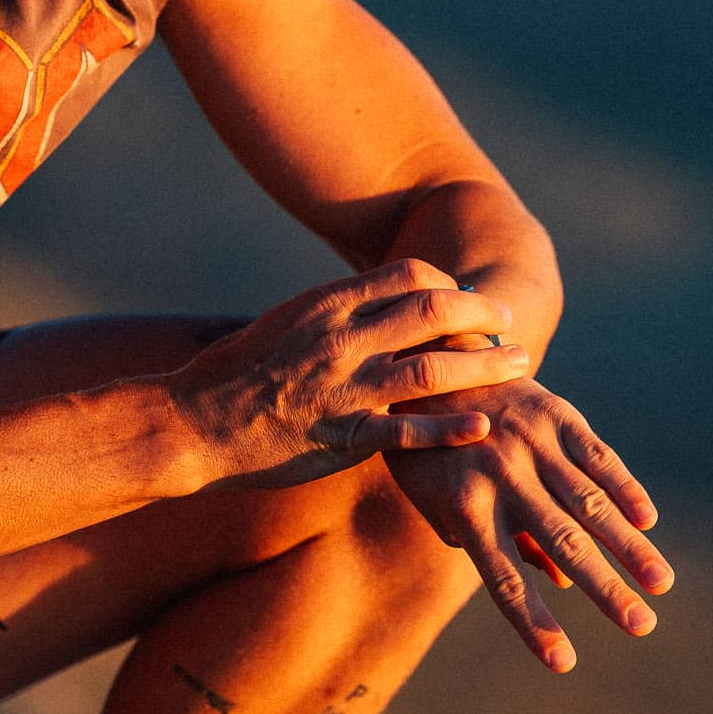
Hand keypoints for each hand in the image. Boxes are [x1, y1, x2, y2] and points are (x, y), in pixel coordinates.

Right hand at [170, 259, 532, 484]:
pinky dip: (449, 429)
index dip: (450, 285)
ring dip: (484, 367)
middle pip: (434, 311)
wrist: (193, 422)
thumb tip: (372, 300)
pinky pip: (406, 433)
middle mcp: (341, 339)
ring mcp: (343, 389)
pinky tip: (483, 428)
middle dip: (483, 315)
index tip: (467, 300)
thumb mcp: (285, 322)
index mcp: (328, 304)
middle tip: (508, 324)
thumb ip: (333, 312)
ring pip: (433, 369)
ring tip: (519, 368)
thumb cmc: (234, 372)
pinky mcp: (341, 438)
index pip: (411, 275)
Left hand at [386, 380, 670, 673]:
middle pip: (562, 544)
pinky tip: (649, 521)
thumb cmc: (431, 453)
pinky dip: (625, 488)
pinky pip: (598, 456)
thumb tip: (557, 583)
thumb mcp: (439, 502)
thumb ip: (493, 542)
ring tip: (661, 584)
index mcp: (465, 509)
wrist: (431, 367)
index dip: (535, 623)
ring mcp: (532, 444)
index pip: (504, 579)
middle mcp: (501, 478)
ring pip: (590, 503)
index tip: (565, 663)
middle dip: (605, 589)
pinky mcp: (556, 415)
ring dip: (629, 546)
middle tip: (642, 626)